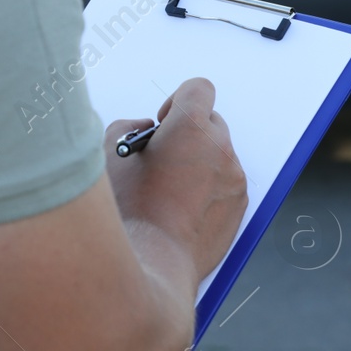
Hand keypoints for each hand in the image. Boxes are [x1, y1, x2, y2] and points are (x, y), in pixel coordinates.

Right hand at [103, 77, 248, 289]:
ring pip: (218, 156)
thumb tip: (148, 130)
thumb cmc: (128, 209)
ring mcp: (234, 177)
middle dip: (189, 135)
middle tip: (163, 160)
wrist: (151, 261)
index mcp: (191, 127)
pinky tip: (182, 212)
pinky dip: (208, 191)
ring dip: (199, 164)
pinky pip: (225, 184)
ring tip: (170, 192)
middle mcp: (220, 147)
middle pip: (211, 122)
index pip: (199, 88)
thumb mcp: (110, 156)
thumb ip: (128, 128)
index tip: (164, 124)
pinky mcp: (240, 205)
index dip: (178, 101)